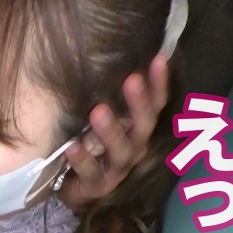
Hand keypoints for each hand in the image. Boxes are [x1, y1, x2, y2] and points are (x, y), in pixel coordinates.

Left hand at [60, 53, 168, 209]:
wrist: (73, 185)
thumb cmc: (89, 141)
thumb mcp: (97, 115)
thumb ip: (103, 91)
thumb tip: (92, 47)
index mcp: (137, 127)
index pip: (155, 103)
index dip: (159, 83)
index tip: (160, 58)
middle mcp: (134, 146)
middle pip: (143, 125)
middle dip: (139, 103)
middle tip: (131, 80)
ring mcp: (117, 168)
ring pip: (121, 150)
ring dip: (111, 131)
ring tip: (98, 111)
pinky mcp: (97, 185)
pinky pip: (91, 173)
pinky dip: (82, 160)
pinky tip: (72, 146)